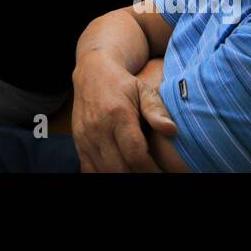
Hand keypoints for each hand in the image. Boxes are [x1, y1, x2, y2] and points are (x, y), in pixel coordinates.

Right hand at [71, 55, 176, 172]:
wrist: (92, 73)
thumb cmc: (123, 83)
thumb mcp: (143, 89)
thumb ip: (157, 109)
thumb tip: (171, 130)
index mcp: (117, 113)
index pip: (135, 154)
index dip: (151, 170)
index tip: (163, 173)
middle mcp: (98, 127)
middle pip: (120, 167)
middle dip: (139, 176)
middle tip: (154, 174)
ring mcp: (85, 136)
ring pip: (104, 171)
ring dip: (123, 177)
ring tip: (139, 173)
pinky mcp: (78, 142)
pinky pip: (88, 169)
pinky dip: (104, 175)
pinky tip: (120, 172)